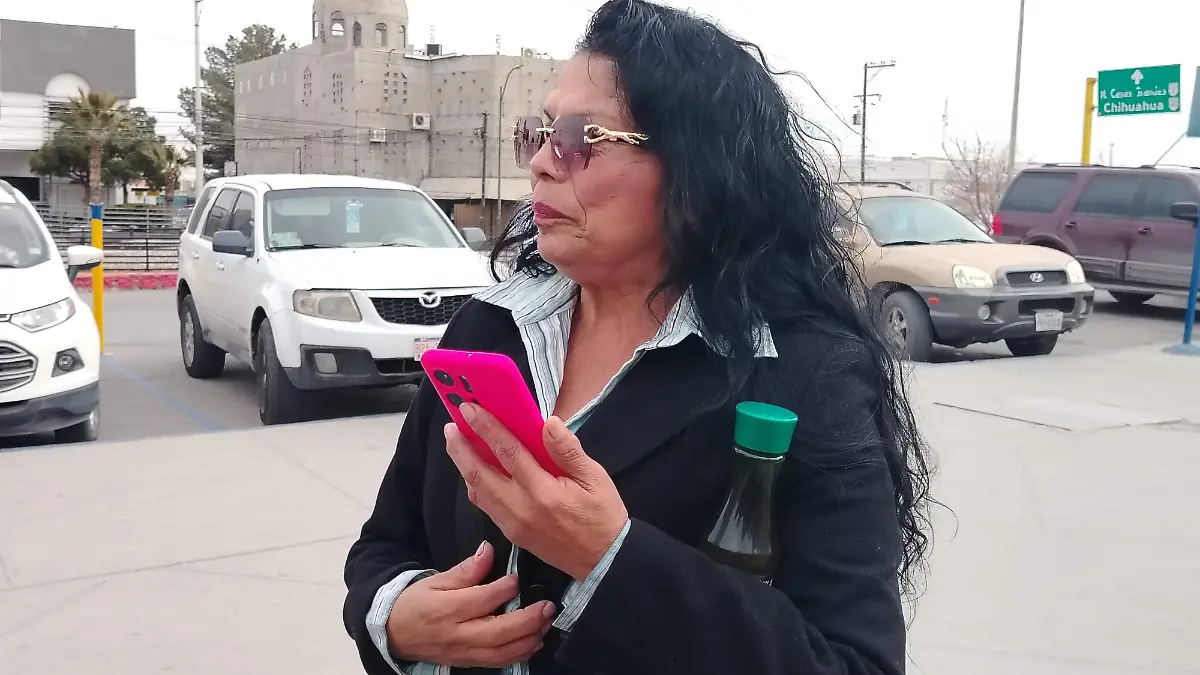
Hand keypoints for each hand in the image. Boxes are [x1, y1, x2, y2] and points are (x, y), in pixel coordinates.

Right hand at [386, 541, 555, 667]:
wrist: (394, 633)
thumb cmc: (416, 603)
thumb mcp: (436, 580)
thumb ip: (466, 569)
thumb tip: (488, 550)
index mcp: (447, 609)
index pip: (481, 600)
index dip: (504, 588)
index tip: (517, 578)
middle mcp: (457, 634)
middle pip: (497, 632)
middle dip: (528, 620)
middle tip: (548, 607)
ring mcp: (464, 652)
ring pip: (501, 652)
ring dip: (528, 639)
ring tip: (546, 623)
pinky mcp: (468, 663)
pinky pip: (497, 663)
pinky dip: (519, 655)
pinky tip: (534, 643)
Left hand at [446, 403, 629, 580]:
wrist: (604, 561)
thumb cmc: (602, 516)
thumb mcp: (596, 478)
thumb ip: (568, 450)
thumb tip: (548, 423)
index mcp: (542, 492)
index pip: (507, 452)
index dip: (486, 428)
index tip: (469, 409)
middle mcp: (520, 509)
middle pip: (480, 474)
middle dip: (461, 448)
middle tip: (450, 426)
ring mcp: (512, 525)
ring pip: (477, 492)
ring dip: (463, 466)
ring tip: (456, 444)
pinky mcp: (511, 535)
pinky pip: (485, 506)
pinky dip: (475, 485)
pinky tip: (474, 472)